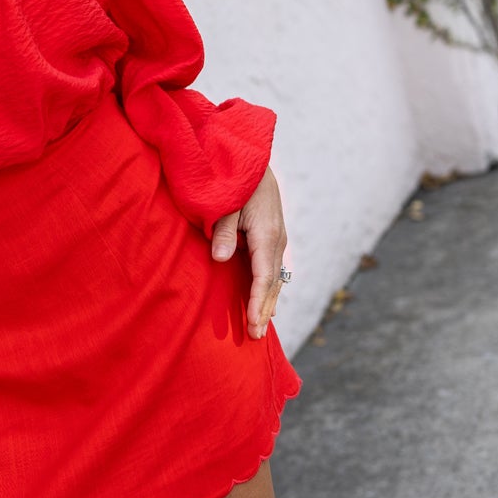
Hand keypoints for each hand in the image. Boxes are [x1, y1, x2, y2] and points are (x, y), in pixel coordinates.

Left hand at [210, 167, 286, 340]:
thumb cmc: (237, 179)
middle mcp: (278, 240)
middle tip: (254, 337)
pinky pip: (273, 269)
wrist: (254, 160)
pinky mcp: (274, 237)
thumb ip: (223, 230)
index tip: (253, 324)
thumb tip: (219, 259)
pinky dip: (269, 289)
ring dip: (268, 302)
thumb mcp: (227, 202)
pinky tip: (265, 302)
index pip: (263, 277)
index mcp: (267, 234)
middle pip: (272, 283)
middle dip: (264, 310)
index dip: (257, 302)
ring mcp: (278, 239)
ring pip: (275, 278)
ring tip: (260, 327)